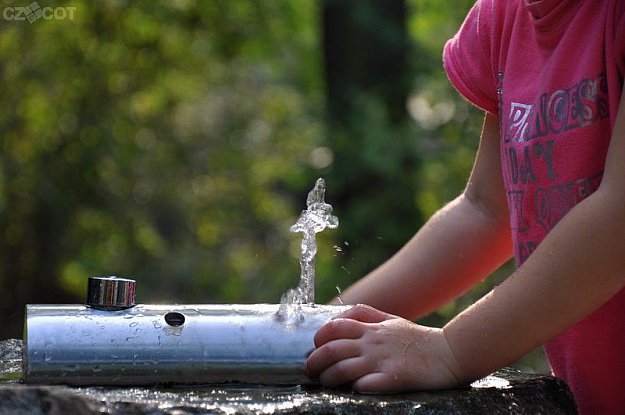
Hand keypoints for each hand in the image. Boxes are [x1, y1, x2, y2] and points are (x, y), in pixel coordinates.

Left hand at [306, 304, 462, 392]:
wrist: (450, 353)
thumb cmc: (418, 339)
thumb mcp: (391, 321)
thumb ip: (366, 316)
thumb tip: (339, 315)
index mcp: (371, 328)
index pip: (334, 327)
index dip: (319, 337)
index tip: (316, 347)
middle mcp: (372, 342)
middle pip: (332, 348)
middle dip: (315, 360)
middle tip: (311, 370)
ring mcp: (381, 360)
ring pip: (342, 368)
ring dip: (328, 377)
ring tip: (326, 382)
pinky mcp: (393, 378)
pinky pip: (365, 384)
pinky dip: (354, 388)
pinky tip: (352, 390)